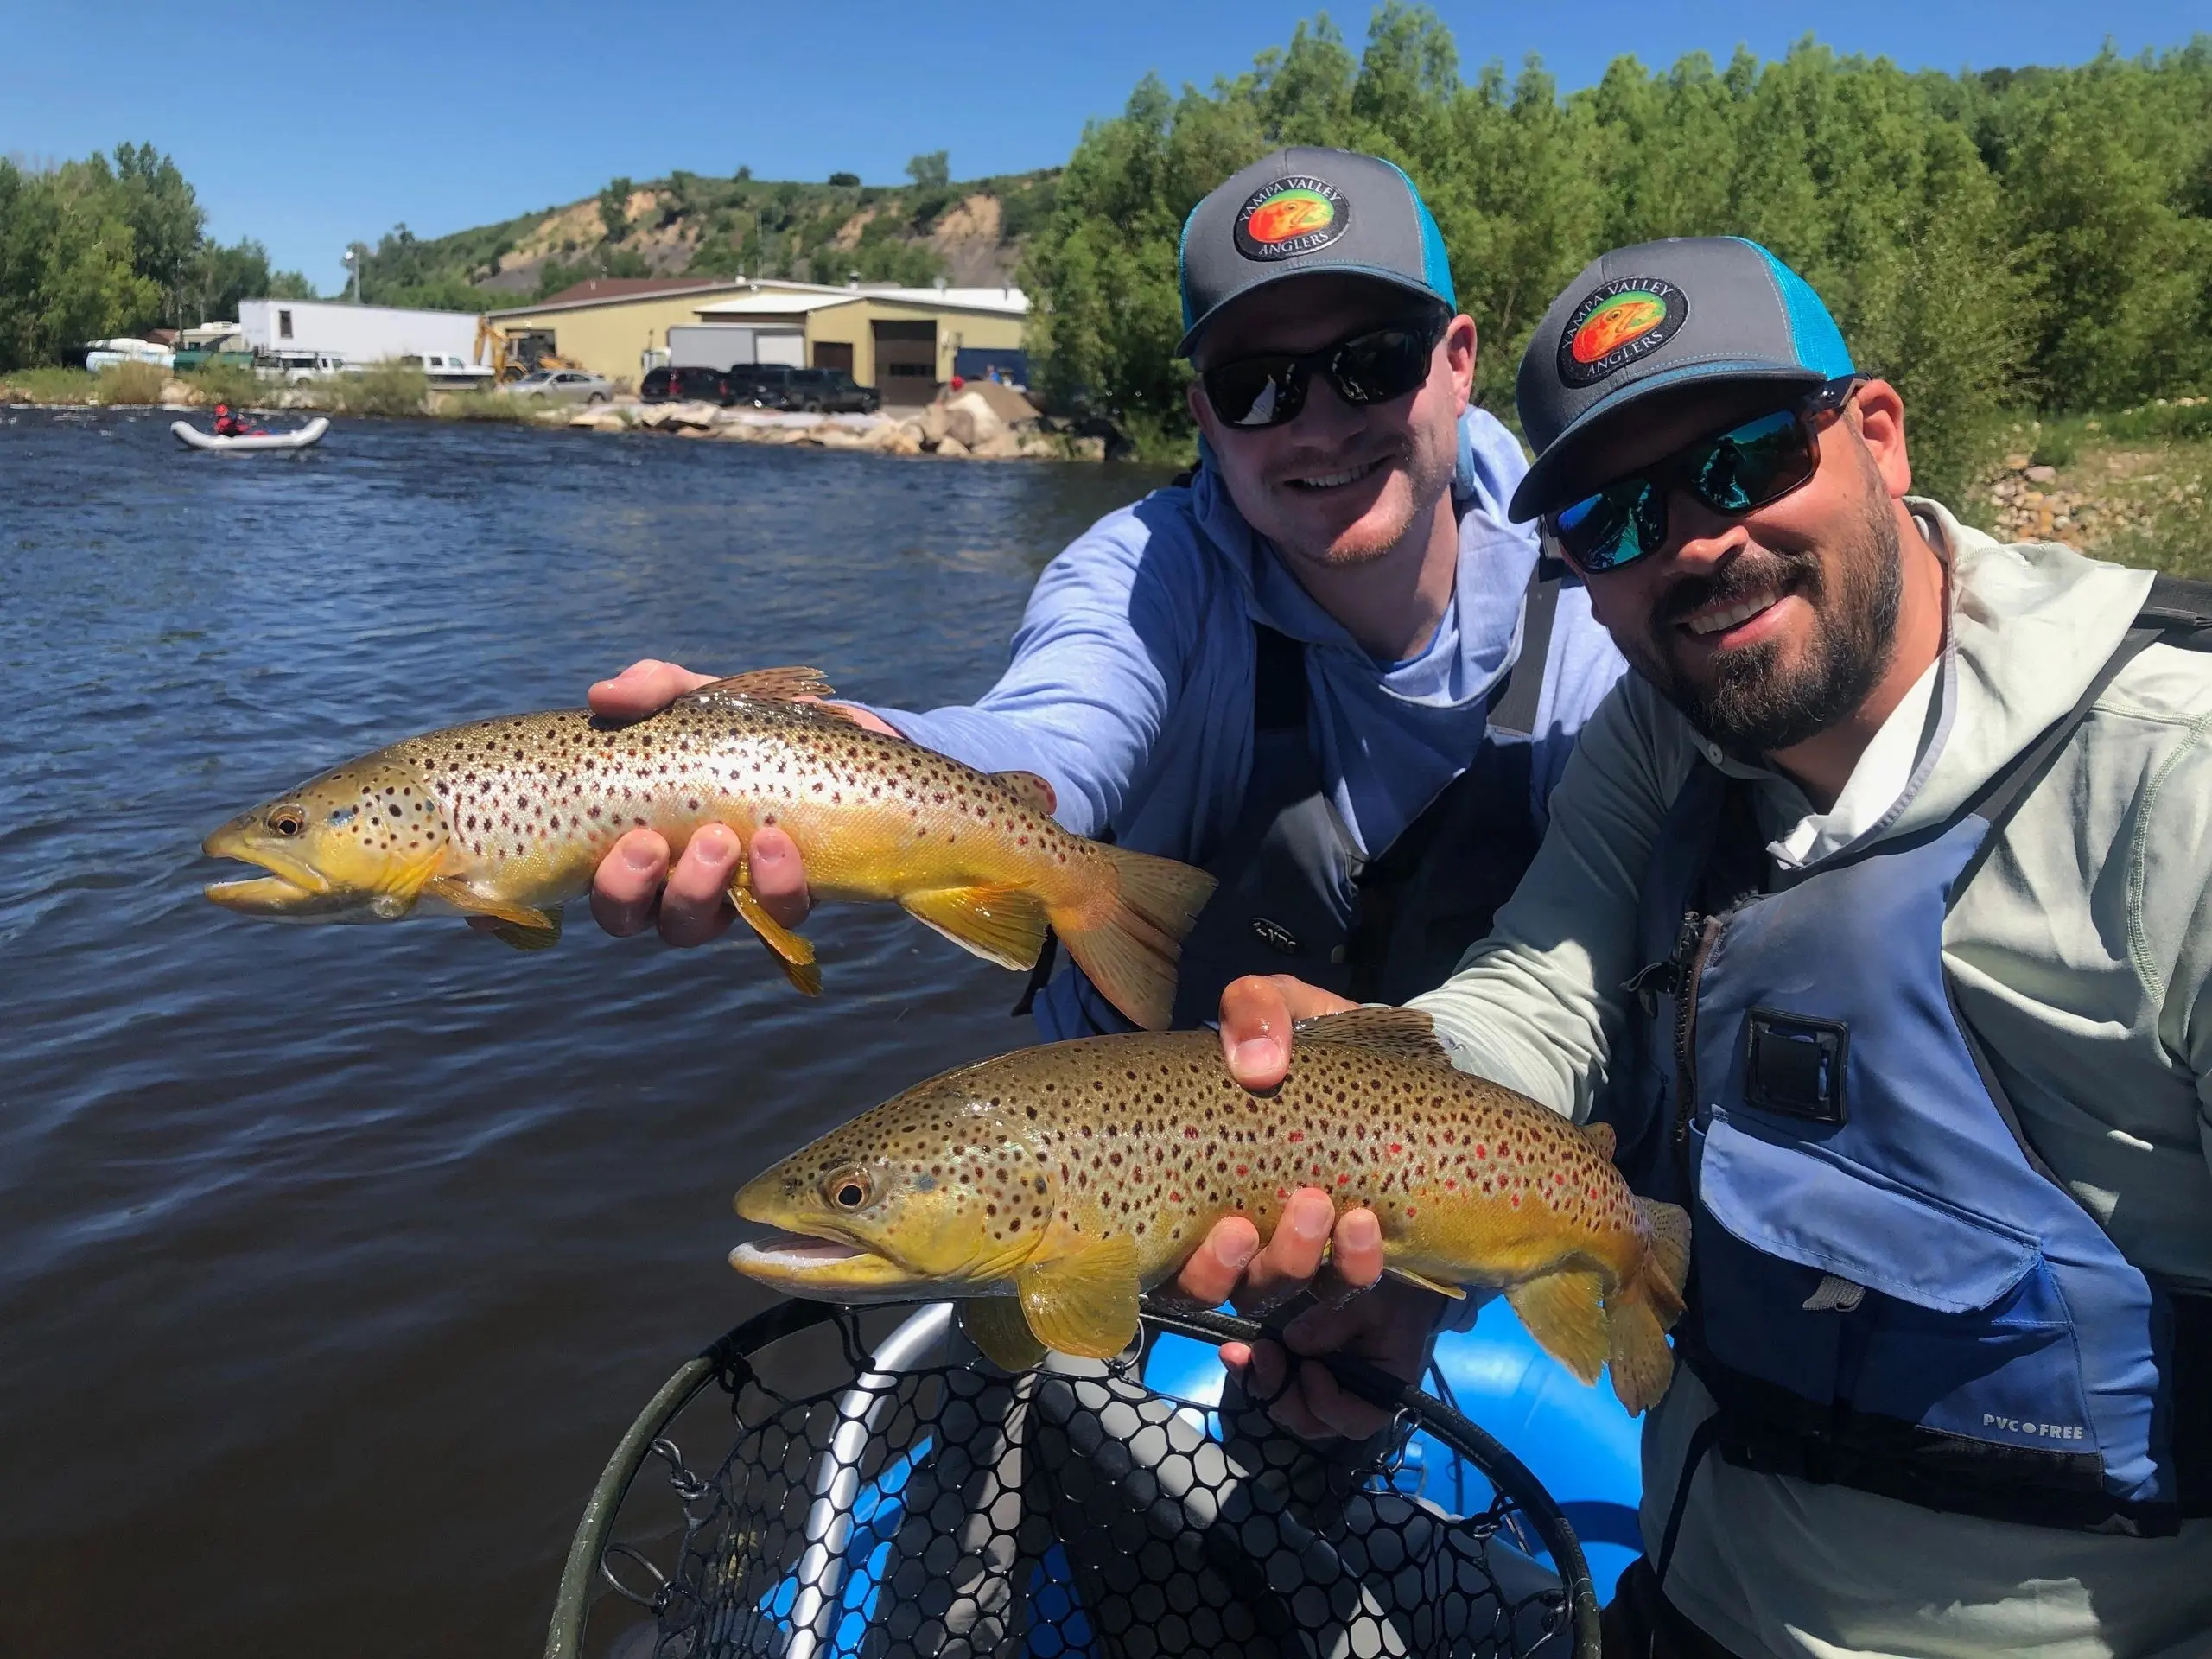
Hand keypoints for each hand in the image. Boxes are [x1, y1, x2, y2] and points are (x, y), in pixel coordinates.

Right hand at [568, 659, 886, 945]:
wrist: (830, 736)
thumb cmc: (742, 724)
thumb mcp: (697, 697)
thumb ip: (652, 688)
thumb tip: (603, 695)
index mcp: (639, 842)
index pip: (603, 887)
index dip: (609, 882)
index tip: (633, 836)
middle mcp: (674, 881)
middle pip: (631, 918)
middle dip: (634, 890)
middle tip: (655, 844)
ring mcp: (731, 895)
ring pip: (697, 926)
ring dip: (700, 889)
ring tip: (722, 838)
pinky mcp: (790, 895)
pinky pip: (778, 913)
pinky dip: (775, 882)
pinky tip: (775, 841)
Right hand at [1185, 975, 1442, 1437]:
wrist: (1444, 1086)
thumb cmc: (1347, 1058)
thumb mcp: (1300, 1014)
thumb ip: (1260, 1011)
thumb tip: (1252, 1062)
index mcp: (1224, 1202)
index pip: (1182, 1266)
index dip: (1194, 1269)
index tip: (1227, 1223)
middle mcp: (1263, 1254)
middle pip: (1242, 1296)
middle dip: (1269, 1263)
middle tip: (1314, 1202)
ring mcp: (1323, 1289)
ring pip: (1303, 1312)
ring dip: (1322, 1274)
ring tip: (1359, 1217)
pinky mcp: (1385, 1321)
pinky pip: (1357, 1380)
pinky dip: (1345, 1382)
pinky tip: (1369, 1285)